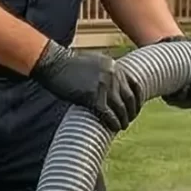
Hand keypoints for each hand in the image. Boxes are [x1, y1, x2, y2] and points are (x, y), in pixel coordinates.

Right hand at [30, 43, 144, 130]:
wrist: (53, 63)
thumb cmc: (68, 65)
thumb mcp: (94, 63)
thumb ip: (106, 72)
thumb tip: (114, 88)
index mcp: (114, 65)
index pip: (135, 84)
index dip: (138, 99)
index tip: (135, 108)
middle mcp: (113, 74)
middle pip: (130, 98)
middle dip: (132, 111)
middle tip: (129, 120)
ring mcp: (104, 85)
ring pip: (121, 108)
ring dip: (124, 120)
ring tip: (122, 126)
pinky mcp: (93, 96)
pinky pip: (108, 114)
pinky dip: (113, 123)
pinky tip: (114, 128)